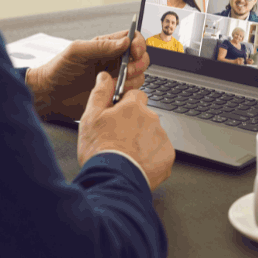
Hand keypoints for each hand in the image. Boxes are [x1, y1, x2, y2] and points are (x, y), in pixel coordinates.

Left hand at [25, 30, 149, 119]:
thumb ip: (101, 46)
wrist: (49, 95)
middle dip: (140, 63)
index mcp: (108, 46)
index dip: (138, 44)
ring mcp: (115, 78)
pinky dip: (127, 93)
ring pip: (139, 76)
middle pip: (141, 57)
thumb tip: (125, 42)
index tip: (135, 52)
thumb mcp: (77, 52)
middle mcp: (115, 61)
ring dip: (133, 79)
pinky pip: (130, 92)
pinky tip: (114, 94)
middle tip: (128, 70)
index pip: (132, 39)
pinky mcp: (113, 94)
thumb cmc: (58, 69)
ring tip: (116, 85)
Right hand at [78, 72, 174, 190]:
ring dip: (143, 141)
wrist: (112, 180)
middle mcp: (152, 118)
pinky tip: (137, 164)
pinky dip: (151, 157)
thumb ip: (100, 93)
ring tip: (127, 155)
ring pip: (153, 134)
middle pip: (145, 116)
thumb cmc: (99, 151)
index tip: (118, 118)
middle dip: (135, 125)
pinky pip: (160, 152)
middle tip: (119, 140)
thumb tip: (105, 76)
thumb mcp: (90, 118)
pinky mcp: (167, 155)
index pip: (135, 96)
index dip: (125, 107)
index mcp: (134, 106)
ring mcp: (161, 136)